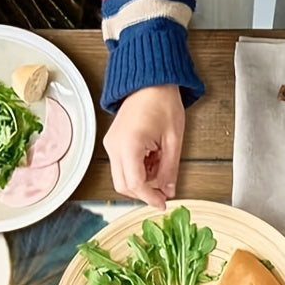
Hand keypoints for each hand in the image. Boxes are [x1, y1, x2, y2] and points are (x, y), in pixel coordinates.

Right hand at [103, 85, 184, 208]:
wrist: (149, 81)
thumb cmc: (161, 102)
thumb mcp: (173, 140)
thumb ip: (170, 169)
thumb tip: (169, 191)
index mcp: (129, 145)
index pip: (135, 184)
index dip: (150, 198)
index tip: (162, 203)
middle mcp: (114, 147)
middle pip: (124, 186)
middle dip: (144, 193)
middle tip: (163, 191)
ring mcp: (111, 144)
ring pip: (121, 178)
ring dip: (141, 181)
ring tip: (159, 166)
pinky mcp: (113, 143)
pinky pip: (121, 166)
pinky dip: (137, 170)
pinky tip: (152, 159)